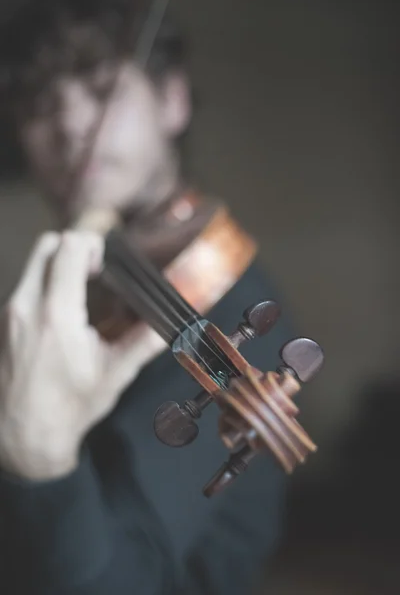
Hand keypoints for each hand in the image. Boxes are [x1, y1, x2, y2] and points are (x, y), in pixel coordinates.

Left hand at [0, 231, 165, 479]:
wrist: (23, 438)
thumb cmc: (70, 408)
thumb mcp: (113, 375)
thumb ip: (144, 342)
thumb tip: (174, 322)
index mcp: (57, 315)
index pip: (69, 249)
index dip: (92, 245)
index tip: (105, 263)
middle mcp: (25, 306)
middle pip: (46, 245)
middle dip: (73, 247)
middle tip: (93, 270)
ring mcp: (7, 313)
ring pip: (31, 265)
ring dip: (56, 266)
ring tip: (78, 292)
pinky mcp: (0, 323)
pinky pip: (23, 286)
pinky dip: (42, 286)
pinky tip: (58, 316)